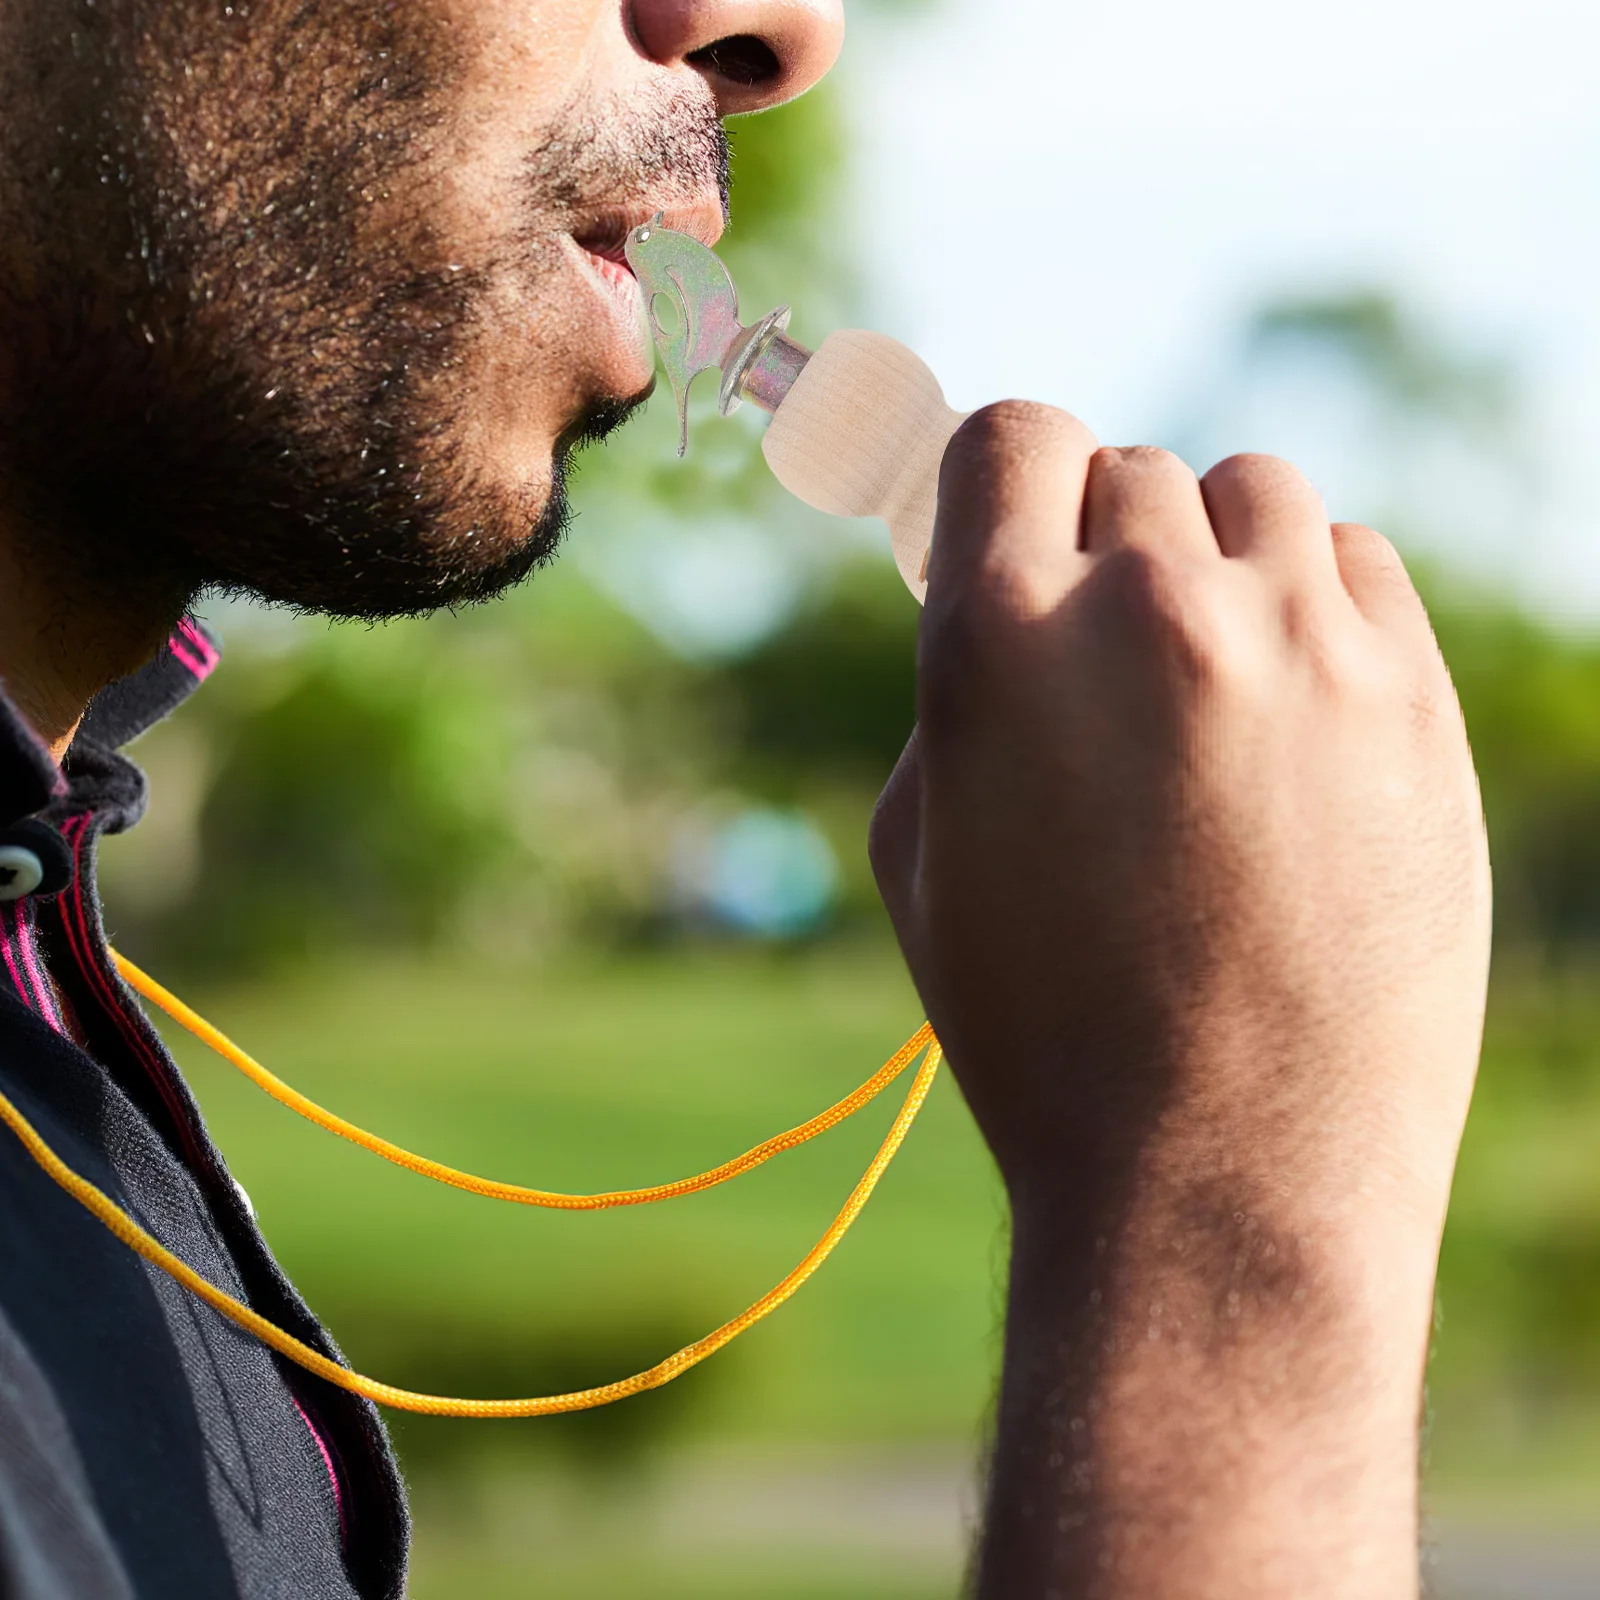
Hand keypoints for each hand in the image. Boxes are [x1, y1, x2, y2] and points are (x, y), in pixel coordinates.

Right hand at [870, 404, 1490, 1597]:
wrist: (1221, 1177)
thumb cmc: (1042, 1028)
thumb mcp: (922, 854)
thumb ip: (953, 687)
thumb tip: (991, 584)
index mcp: (998, 643)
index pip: (1007, 434)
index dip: (1000, 477)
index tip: (1010, 526)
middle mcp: (1149, 611)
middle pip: (1129, 468)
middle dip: (1101, 545)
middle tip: (1106, 659)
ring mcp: (1299, 646)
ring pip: (1252, 493)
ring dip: (1213, 557)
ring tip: (1207, 676)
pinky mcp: (1412, 698)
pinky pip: (1355, 562)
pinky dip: (1313, 603)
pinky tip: (1293, 708)